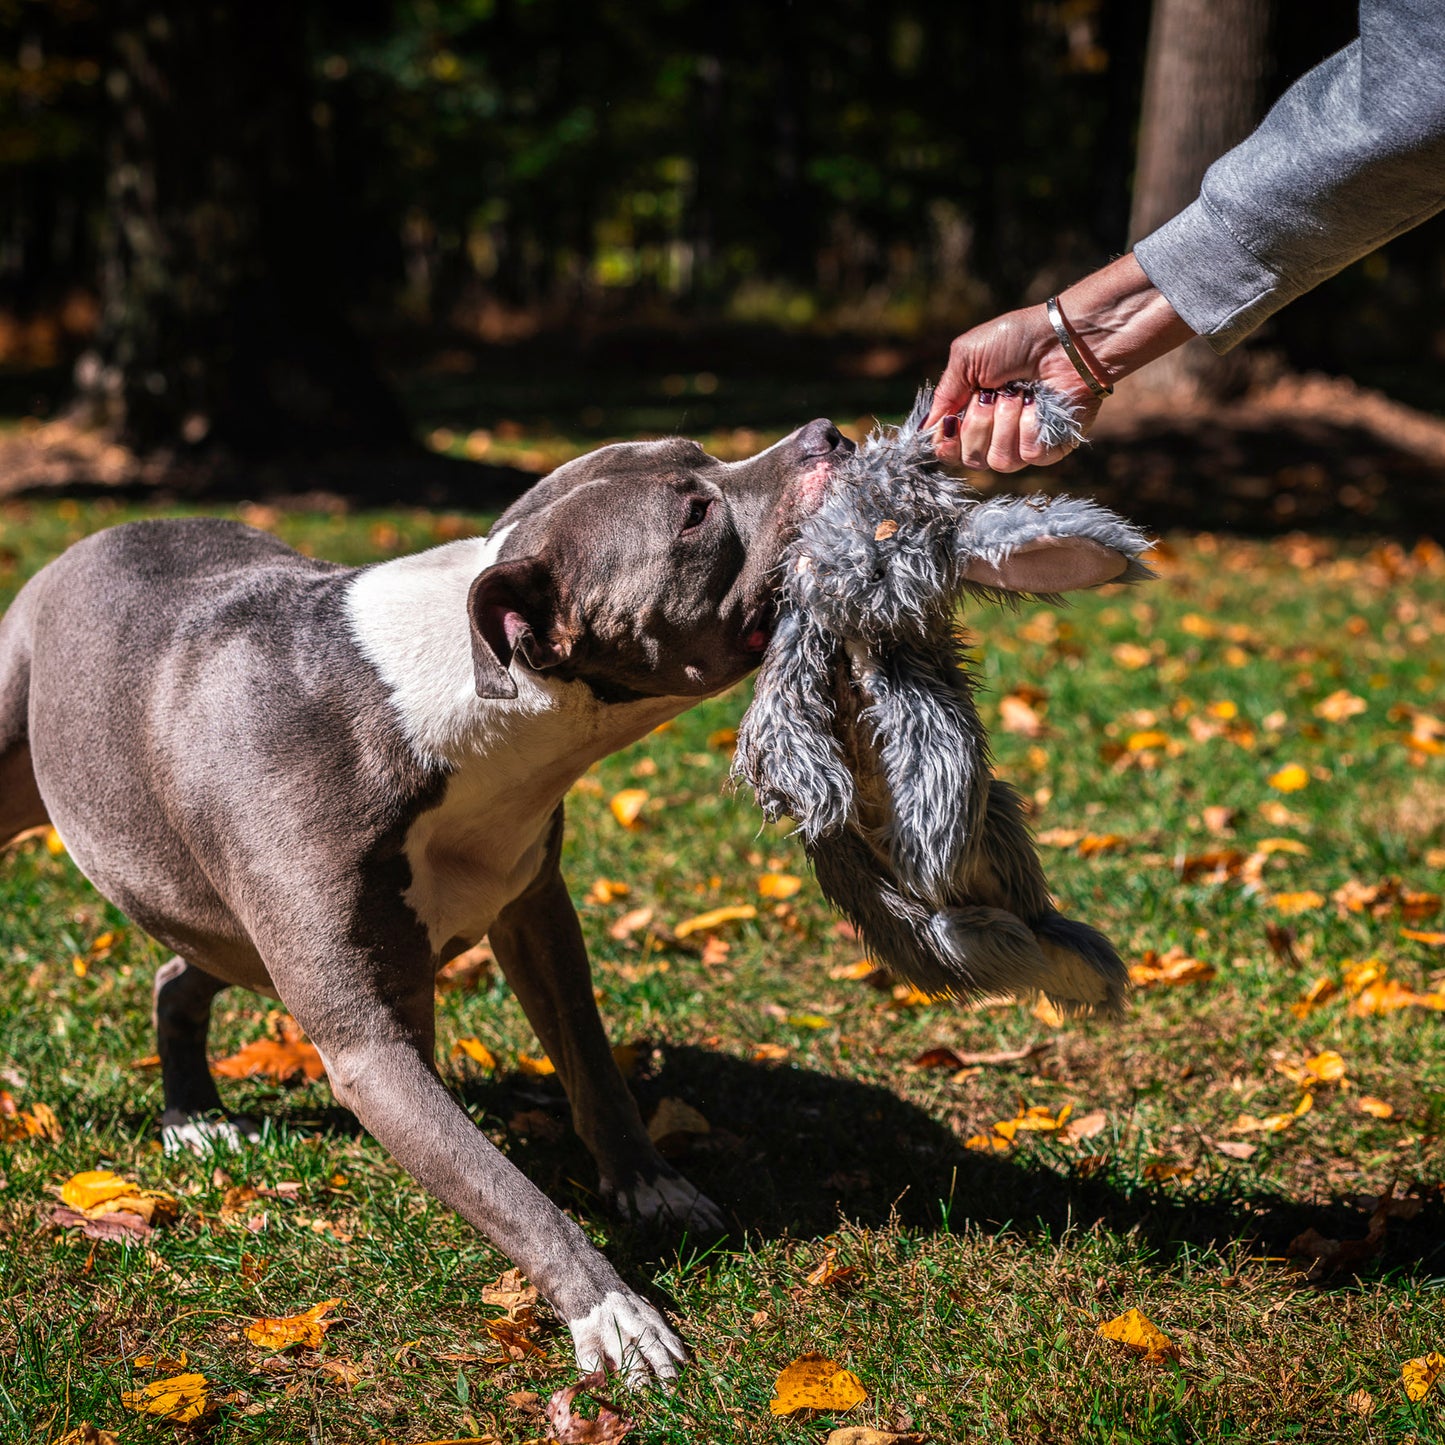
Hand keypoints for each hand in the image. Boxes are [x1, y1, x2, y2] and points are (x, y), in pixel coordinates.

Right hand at [923, 305, 1102, 472]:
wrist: (1064, 337)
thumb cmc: (1017, 340)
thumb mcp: (967, 357)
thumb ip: (944, 395)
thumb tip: (925, 430)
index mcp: (973, 414)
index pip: (949, 450)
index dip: (946, 443)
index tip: (950, 422)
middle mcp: (996, 433)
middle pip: (971, 459)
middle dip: (978, 424)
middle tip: (993, 394)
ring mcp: (1024, 442)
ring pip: (999, 461)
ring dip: (1006, 423)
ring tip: (1020, 393)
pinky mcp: (1053, 446)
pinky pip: (1028, 455)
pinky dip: (1030, 426)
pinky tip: (1039, 403)